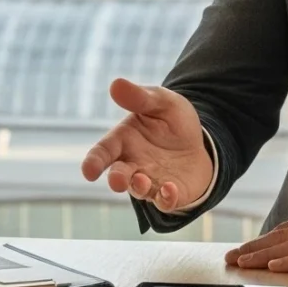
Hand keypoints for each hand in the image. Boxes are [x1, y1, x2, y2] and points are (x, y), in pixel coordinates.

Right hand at [80, 78, 215, 214]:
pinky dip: (166, 199)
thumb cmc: (171, 119)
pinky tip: (171, 189)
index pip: (103, 152)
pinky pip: (164, 201)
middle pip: (118, 175)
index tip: (88, 172)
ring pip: (139, 190)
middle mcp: (132, 163)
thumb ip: (140, 97)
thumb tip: (116, 84)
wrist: (199, 140)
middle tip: (117, 180)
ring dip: (139, 188)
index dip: (94, 162)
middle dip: (116, 179)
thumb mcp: (161, 101)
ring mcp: (150, 181)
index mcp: (124, 140)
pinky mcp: (169, 193)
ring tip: (143, 181)